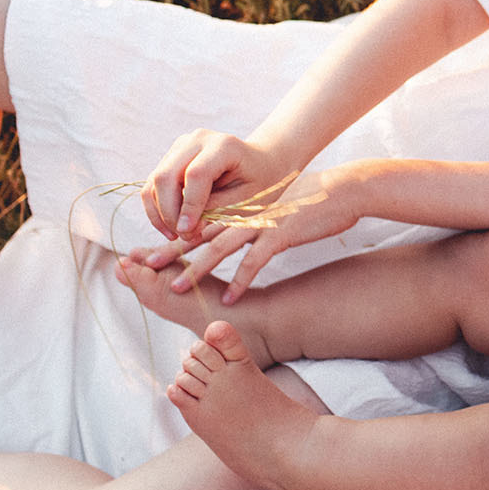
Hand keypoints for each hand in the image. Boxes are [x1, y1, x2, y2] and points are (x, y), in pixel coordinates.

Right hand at [140, 129, 295, 242]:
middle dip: (169, 212)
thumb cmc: (259, 182)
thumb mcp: (246, 200)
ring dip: (160, 213)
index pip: (196, 175)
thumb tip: (185, 228)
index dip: (189, 205)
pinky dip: (156, 207)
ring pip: (155, 181)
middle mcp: (198, 139)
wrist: (261, 162)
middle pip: (167, 176)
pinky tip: (170, 227)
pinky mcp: (171, 156)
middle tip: (183, 236)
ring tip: (178, 235)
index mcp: (224, 146)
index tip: (188, 231)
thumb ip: (216, 211)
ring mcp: (181, 145)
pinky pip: (153, 184)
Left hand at [150, 163, 374, 302]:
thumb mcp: (273, 205)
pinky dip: (240, 280)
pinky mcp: (280, 234)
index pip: (198, 220)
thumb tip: (231, 229)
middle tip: (145, 268)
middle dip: (171, 251)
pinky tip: (231, 299)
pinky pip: (254, 261)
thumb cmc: (310, 200)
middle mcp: (244, 212)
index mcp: (240, 205)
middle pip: (199, 233)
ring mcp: (260, 222)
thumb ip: (249, 216)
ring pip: (219, 247)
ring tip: (177, 288)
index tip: (151, 249)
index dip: (174, 234)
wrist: (343, 190)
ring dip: (196, 269)